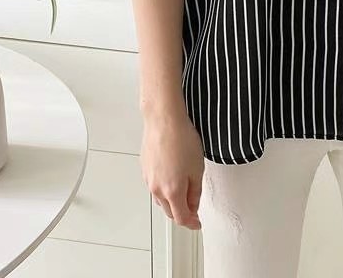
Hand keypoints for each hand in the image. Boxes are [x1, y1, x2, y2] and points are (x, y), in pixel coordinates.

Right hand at [140, 108, 203, 229]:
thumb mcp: (198, 168)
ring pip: (161, 198)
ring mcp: (148, 178)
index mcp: (172, 191)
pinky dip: (164, 187)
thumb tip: (193, 204)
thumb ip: (196, 191)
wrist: (163, 119)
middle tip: (193, 207)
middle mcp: (157, 188)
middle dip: (182, 212)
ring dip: (172, 200)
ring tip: (184, 189)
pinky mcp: (144, 167)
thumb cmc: (181, 138)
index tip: (197, 222)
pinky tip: (172, 175)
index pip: (181, 217)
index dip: (192, 222)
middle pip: (169, 211)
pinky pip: (155, 184)